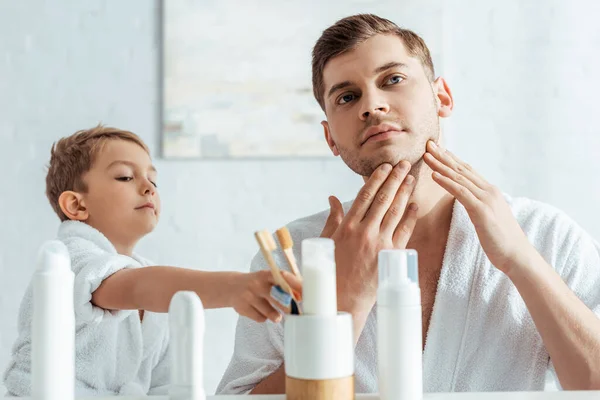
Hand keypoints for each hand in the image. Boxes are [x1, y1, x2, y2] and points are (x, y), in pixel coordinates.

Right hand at [230, 270, 302, 322]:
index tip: (303, 296)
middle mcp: (257, 284)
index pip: (283, 278)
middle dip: (288, 307)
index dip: (295, 285)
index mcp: (266, 274)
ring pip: (271, 313)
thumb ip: (283, 286)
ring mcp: (249, 296)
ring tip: (276, 315)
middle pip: (278, 299)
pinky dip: (264, 317)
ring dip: (276, 316)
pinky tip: (260, 311)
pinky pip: (261, 318)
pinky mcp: (243, 308)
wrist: (232, 287)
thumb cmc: (257, 283)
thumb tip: (300, 297)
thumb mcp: (268, 279)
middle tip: (292, 311)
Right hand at [320, 162, 418, 314]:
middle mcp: (364, 232)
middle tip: (404, 164)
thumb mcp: (327, 241)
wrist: (343, 299)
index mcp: (347, 226)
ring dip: (404, 193)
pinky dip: (410, 217)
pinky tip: (415, 205)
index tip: (385, 166)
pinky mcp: (390, 256)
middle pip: (383, 199)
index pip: (365, 196)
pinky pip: (404, 232)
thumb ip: (332, 218)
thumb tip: (333, 198)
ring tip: (411, 178)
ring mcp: (379, 244)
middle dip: (394, 179)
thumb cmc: (332, 269)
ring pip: (394, 212)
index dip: (377, 179)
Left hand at [423, 140, 533, 273]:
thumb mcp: (488, 218)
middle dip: (444, 156)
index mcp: (489, 192)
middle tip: (428, 144)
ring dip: (441, 165)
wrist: (517, 255)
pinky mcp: (482, 210)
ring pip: (459, 178)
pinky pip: (461, 193)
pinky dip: (446, 182)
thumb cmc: (501, 241)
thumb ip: (479, 206)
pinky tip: (434, 176)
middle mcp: (489, 191)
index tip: (438, 149)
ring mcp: (486, 199)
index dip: (452, 159)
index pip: (467, 171)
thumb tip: (469, 202)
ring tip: (427, 155)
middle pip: (461, 169)